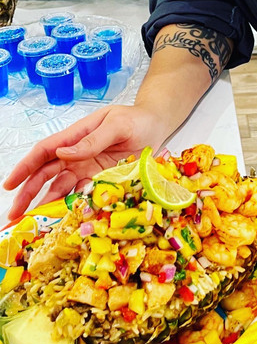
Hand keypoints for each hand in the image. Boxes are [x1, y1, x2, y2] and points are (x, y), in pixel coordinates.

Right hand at [3, 104, 168, 219]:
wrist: (155, 126)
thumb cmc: (134, 120)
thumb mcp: (116, 126)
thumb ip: (92, 140)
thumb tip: (63, 154)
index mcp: (75, 137)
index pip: (43, 152)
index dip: (25, 168)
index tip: (10, 185)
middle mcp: (77, 155)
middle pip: (46, 175)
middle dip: (28, 193)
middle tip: (15, 214)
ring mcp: (88, 169)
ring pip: (61, 188)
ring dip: (47, 204)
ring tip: (34, 223)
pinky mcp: (101, 180)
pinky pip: (84, 195)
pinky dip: (73, 208)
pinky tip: (64, 221)